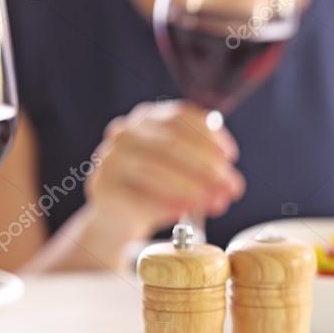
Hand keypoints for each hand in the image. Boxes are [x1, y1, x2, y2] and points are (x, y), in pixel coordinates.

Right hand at [85, 101, 244, 240]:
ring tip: (217, 204)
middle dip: (209, 168)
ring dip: (193, 189)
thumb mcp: (181, 170)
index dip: (210, 135)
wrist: (117, 216)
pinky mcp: (102, 186)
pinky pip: (138, 195)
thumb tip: (229, 182)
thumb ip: (204, 166)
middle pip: (172, 143)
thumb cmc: (157, 188)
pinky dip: (165, 204)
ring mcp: (109, 157)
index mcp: (147, 118)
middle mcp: (125, 132)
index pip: (181, 116)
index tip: (230, 157)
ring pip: (156, 169)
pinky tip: (183, 211)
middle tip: (232, 188)